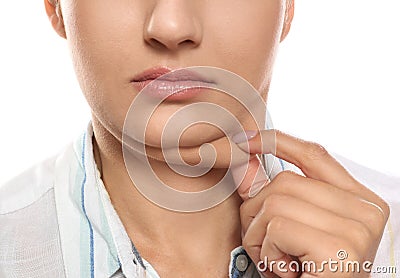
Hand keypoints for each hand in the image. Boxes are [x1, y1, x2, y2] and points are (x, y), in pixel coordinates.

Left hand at [232, 130, 389, 276]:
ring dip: (260, 236)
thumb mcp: (290, 229)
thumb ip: (272, 194)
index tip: (246, 139)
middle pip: (285, 181)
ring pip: (275, 201)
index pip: (314, 155)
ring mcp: (357, 227)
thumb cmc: (307, 274)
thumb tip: (246, 163)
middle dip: (257, 212)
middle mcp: (366, 210)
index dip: (277, 142)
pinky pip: (277, 226)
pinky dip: (268, 251)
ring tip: (278, 260)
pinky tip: (285, 271)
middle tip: (267, 245)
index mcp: (359, 202)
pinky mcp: (339, 246)